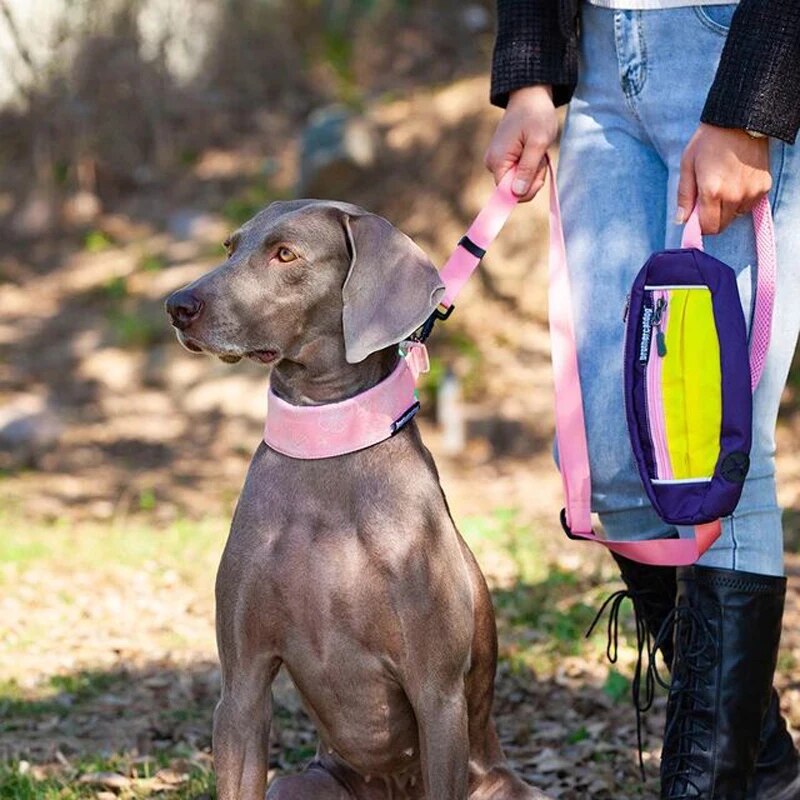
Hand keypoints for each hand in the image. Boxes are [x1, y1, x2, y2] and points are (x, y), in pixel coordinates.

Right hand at [484, 85, 558, 201]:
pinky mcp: (503, 158)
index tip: (540, 173)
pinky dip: (530, 166)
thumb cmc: (536, 115)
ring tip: (538, 151)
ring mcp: (497, 161)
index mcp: (497, 161)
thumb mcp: (538, 142)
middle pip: (514, 189)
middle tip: (541, 157)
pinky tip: (534, 151)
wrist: (530, 95)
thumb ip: (528, 169)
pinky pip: (518, 173)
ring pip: (518, 182)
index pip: (508, 193)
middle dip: (532, 178)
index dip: (527, 190)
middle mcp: (492, 164)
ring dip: (533, 171)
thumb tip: (517, 194)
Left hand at [677, 123, 770, 233]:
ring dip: (727, 209)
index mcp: (712, 192)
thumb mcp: (688, 166)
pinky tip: (736, 182)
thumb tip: (681, 220)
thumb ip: (684, 196)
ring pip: (735, 216)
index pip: (708, 228)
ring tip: (723, 187)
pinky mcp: (764, 186)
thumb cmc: (709, 141)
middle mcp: (734, 196)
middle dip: (712, 218)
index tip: (696, 216)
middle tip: (707, 200)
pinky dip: (741, 200)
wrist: (740, 121)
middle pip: (722, 225)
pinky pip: (749, 205)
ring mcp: (752, 192)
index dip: (699, 226)